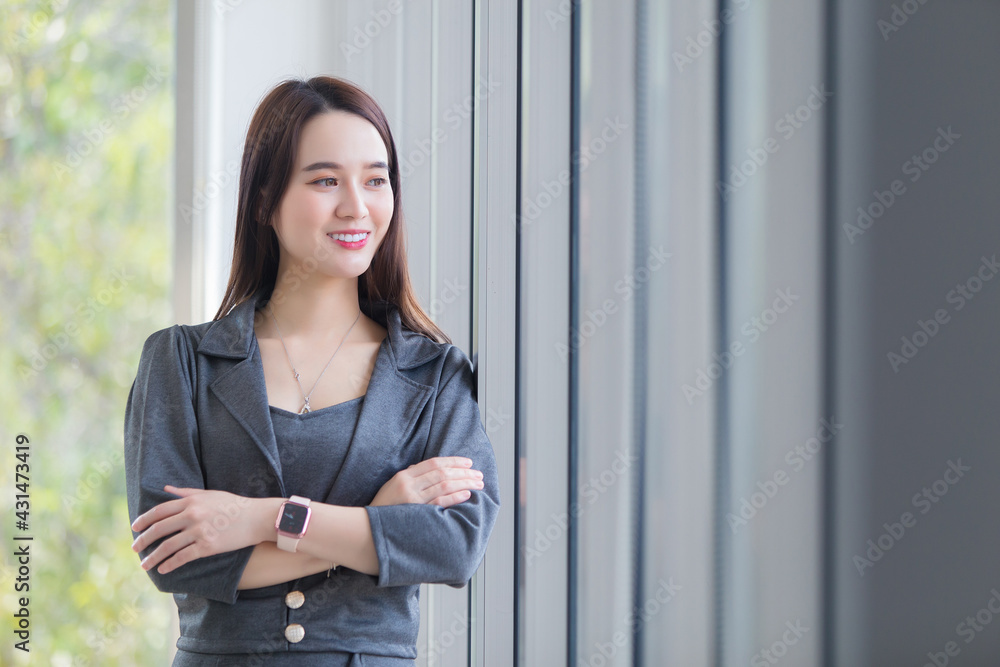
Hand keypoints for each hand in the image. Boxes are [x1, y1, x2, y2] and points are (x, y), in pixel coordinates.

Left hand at [131, 485, 272, 574]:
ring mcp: (200, 531)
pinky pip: (183, 557)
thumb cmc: (233, 505)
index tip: (134, 528)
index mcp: (191, 501)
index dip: (144, 520)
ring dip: (153, 557)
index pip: (160, 511)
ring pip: (168, 546)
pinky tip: (162, 570)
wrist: (256, 518)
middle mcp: (192, 515)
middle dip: (143, 539)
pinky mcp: (208, 546)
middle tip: (134, 548)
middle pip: (159, 529)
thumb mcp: (209, 494)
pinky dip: (170, 565)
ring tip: (144, 564)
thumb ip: (186, 492)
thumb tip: (166, 489)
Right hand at [370, 456, 484, 507]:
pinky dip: (454, 497)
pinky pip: (439, 503)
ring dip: (464, 483)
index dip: (453, 461)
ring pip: (443, 485)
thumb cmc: (383, 508)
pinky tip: (466, 494)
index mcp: (404, 476)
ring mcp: (412, 499)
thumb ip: (412, 478)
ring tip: (478, 484)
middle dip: (463, 472)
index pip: (434, 463)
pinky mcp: (415, 513)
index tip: (468, 463)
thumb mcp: (393, 487)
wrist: (366, 527)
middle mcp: (408, 484)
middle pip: (442, 473)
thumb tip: (434, 471)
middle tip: (479, 474)